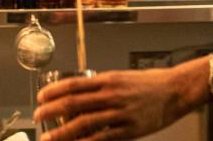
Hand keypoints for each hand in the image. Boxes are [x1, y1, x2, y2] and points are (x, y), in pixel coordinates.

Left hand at [34, 66, 203, 140]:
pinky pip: (101, 139)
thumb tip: (78, 95)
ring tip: (48, 138)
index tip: (40, 98)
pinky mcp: (128, 130)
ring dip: (62, 132)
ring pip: (83, 124)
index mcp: (107, 80)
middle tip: (37, 117)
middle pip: (73, 103)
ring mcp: (119, 114)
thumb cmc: (148, 84)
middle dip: (51, 111)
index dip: (53, 92)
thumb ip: (100, 86)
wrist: (174, 91)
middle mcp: (111, 95)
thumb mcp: (121, 78)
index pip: (73, 85)